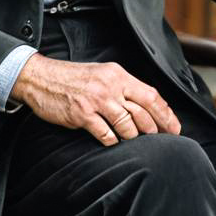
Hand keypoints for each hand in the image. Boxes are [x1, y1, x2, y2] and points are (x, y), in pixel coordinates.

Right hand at [10, 53, 181, 145]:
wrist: (40, 77)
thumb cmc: (72, 78)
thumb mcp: (102, 75)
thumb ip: (123, 88)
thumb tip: (147, 107)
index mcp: (118, 74)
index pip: (151, 95)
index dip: (166, 114)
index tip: (174, 128)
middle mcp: (110, 85)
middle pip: (143, 112)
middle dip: (155, 130)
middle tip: (160, 140)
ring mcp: (96, 100)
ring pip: (127, 125)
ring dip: (133, 137)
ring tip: (133, 141)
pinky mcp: (81, 114)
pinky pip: (105, 134)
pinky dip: (112, 141)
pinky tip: (111, 141)